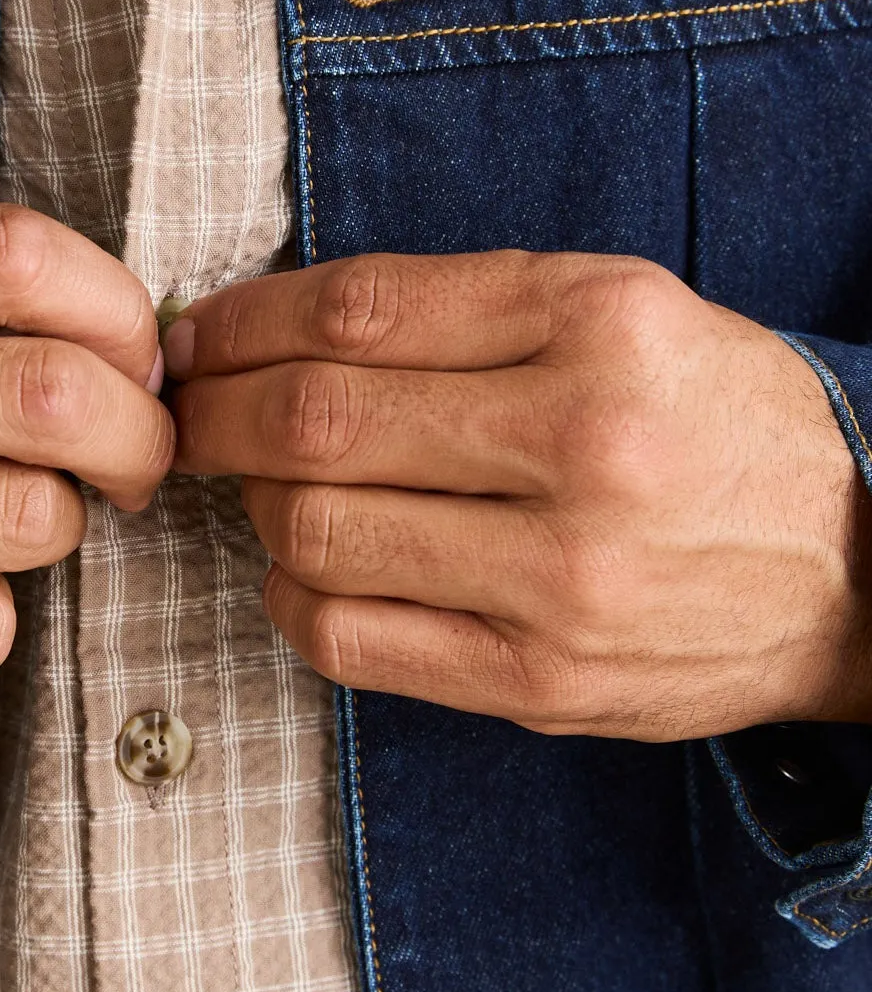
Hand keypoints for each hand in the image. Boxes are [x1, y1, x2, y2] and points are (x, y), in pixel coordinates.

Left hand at [169, 251, 871, 739]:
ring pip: (315, 532)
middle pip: (318, 423)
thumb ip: (467, 311)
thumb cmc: (721, 425)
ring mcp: (561, 578)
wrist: (856, 568)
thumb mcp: (629, 312)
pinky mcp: (541, 680)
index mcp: (603, 325)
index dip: (243, 321)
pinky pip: (349, 639)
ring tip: (254, 481)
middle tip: (187, 408)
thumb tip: (281, 326)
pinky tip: (300, 564)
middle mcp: (583, 445)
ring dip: (247, 502)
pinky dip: (289, 595)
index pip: (359, 312)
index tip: (196, 333)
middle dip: (214, 411)